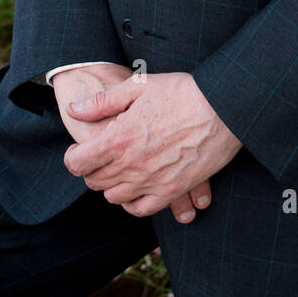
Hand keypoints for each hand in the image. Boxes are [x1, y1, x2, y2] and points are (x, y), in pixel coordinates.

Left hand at [62, 71, 243, 217]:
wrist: (224, 108)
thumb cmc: (182, 92)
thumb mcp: (139, 86)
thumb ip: (103, 102)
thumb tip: (74, 109)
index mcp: (119, 138)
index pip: (78, 163)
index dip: (73, 157)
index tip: (79, 151)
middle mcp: (131, 165)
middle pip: (94, 181)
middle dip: (91, 169)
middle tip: (100, 156)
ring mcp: (152, 181)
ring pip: (114, 198)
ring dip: (111, 185)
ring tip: (119, 170)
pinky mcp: (172, 191)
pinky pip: (141, 210)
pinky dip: (133, 203)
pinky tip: (136, 189)